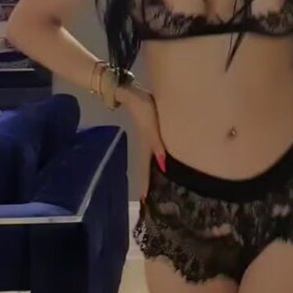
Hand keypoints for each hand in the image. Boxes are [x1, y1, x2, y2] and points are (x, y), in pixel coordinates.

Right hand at [120, 84, 165, 199]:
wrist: (128, 91)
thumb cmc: (141, 108)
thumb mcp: (151, 127)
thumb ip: (157, 145)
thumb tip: (163, 166)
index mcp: (146, 145)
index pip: (145, 170)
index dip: (146, 185)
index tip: (145, 201)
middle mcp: (146, 143)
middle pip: (148, 166)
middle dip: (150, 180)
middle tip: (151, 196)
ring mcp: (146, 136)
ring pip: (151, 157)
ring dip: (152, 168)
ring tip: (158, 181)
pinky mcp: (148, 127)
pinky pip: (153, 147)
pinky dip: (156, 155)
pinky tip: (161, 156)